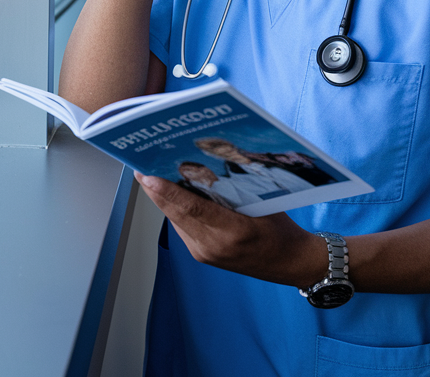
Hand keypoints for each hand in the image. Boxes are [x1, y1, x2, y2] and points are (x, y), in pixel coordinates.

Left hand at [136, 172, 324, 287]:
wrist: (290, 263)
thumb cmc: (281, 230)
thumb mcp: (263, 203)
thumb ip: (232, 189)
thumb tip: (202, 166)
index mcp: (233, 231)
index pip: (192, 207)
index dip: (167, 190)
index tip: (147, 175)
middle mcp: (213, 245)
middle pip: (176, 214)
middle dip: (155, 191)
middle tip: (139, 167)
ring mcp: (205, 253)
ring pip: (175, 220)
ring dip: (162, 200)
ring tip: (150, 175)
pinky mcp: (202, 256)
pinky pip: (182, 228)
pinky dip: (175, 210)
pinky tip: (169, 194)